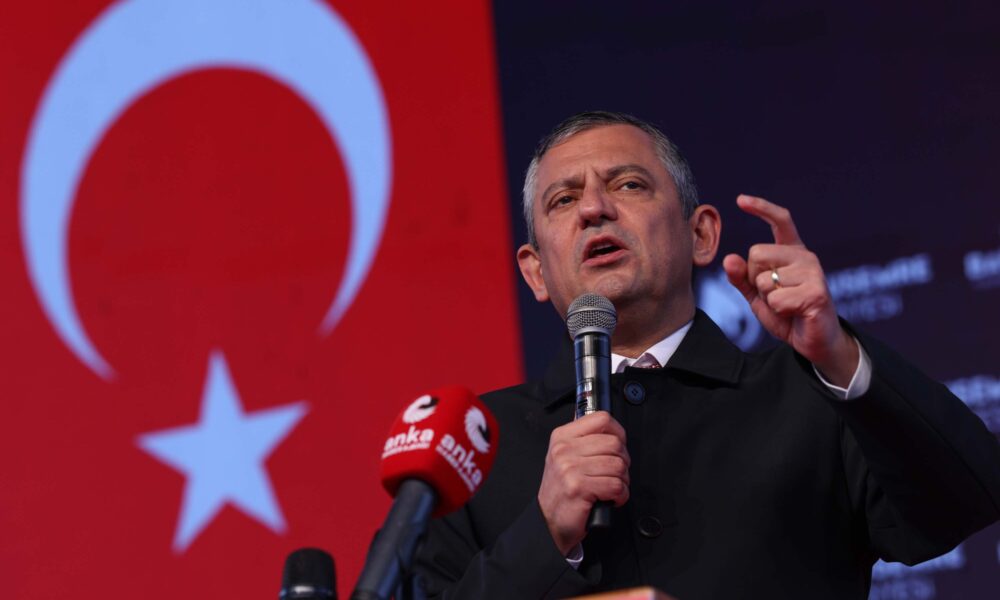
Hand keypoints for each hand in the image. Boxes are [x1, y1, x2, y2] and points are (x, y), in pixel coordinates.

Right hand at [537, 412, 629, 555]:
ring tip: (609, 487)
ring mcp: (570, 468)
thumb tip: (611, 428)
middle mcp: (564, 449)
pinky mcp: (579, 488)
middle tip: (613, 474)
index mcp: (562, 437)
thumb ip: (585, 440)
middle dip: (623, 462)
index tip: (617, 447)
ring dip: (622, 481)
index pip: (602, 419)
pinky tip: (610, 499)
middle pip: (615, 444)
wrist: (548, 521)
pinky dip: (620, 496)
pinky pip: (616, 486)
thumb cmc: (562, 490)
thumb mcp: (566, 456)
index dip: (618, 433)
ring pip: (618, 465)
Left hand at [722, 195, 858, 385]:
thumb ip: (741, 278)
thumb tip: (728, 259)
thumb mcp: (758, 295)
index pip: (780, 221)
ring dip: (768, 299)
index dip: (761, 208)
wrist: (814, 341)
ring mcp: (813, 272)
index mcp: (791, 252)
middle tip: (774, 295)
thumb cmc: (787, 314)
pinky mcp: (816, 292)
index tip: (740, 199)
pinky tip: (794, 313)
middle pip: (756, 253)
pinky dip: (778, 311)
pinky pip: (776, 299)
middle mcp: (805, 256)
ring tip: (787, 306)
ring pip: (764, 279)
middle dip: (755, 279)